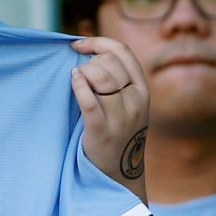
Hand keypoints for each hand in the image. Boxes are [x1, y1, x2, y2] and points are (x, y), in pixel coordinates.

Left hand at [70, 37, 148, 191]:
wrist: (119, 172)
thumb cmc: (117, 131)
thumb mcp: (128, 103)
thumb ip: (116, 79)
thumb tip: (88, 50)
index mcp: (142, 90)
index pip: (122, 52)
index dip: (98, 42)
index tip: (79, 44)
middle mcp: (136, 101)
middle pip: (108, 62)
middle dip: (88, 61)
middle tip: (80, 74)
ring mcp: (121, 117)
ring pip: (99, 77)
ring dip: (82, 73)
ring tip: (76, 81)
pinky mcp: (102, 131)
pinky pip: (89, 100)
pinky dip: (78, 85)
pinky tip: (72, 81)